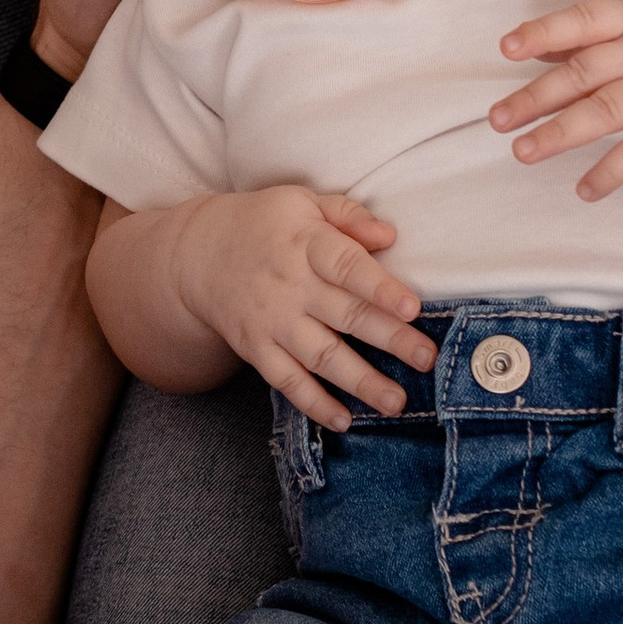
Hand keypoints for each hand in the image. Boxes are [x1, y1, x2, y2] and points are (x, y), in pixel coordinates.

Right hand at [168, 185, 433, 431]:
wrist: (195, 254)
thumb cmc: (262, 224)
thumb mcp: (301, 202)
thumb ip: (347, 214)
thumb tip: (390, 235)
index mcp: (305, 244)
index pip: (346, 266)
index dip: (379, 287)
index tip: (412, 307)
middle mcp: (289, 286)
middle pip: (345, 315)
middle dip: (389, 339)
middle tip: (427, 359)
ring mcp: (271, 321)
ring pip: (321, 356)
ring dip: (360, 381)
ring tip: (396, 402)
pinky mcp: (255, 348)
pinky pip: (286, 381)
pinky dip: (313, 404)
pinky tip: (344, 421)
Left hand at [492, 0, 622, 197]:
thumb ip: (590, 38)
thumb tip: (535, 50)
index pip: (584, 19)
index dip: (544, 32)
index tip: (506, 49)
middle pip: (584, 73)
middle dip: (535, 98)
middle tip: (497, 120)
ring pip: (605, 111)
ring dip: (559, 134)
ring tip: (522, 152)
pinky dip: (610, 173)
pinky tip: (583, 190)